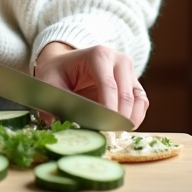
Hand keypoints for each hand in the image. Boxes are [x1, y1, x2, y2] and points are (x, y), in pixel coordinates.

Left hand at [33, 42, 147, 129]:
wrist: (65, 62)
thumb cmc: (58, 71)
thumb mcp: (49, 81)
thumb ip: (53, 101)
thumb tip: (55, 124)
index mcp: (99, 55)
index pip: (108, 85)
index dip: (108, 109)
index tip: (103, 128)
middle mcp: (118, 60)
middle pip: (125, 95)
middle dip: (118, 118)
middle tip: (107, 136)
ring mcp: (129, 71)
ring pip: (138, 99)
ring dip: (130, 120)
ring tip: (115, 134)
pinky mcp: (133, 83)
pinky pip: (142, 103)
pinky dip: (136, 117)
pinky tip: (122, 128)